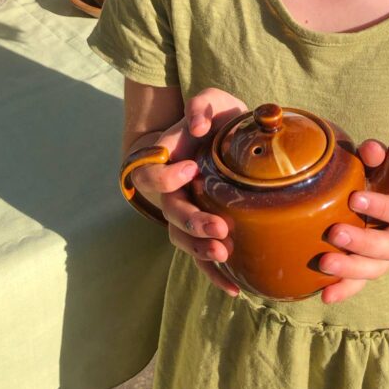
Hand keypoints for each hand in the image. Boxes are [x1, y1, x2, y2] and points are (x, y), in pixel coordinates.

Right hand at [131, 87, 246, 295]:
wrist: (224, 133)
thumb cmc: (214, 116)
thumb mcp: (209, 100)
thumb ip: (200, 105)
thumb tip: (196, 126)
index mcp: (164, 162)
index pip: (151, 176)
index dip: (166, 178)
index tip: (191, 168)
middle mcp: (170, 192)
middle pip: (171, 214)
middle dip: (193, 223)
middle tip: (219, 227)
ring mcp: (185, 211)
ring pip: (183, 239)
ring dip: (201, 250)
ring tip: (225, 254)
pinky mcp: (204, 226)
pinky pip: (204, 256)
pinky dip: (217, 274)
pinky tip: (237, 287)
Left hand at [318, 140, 388, 304]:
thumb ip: (380, 155)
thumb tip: (369, 149)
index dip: (382, 207)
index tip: (354, 198)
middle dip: (363, 243)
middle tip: (335, 234)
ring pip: (376, 269)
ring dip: (351, 269)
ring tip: (325, 264)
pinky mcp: (375, 267)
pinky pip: (362, 283)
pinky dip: (344, 290)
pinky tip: (325, 295)